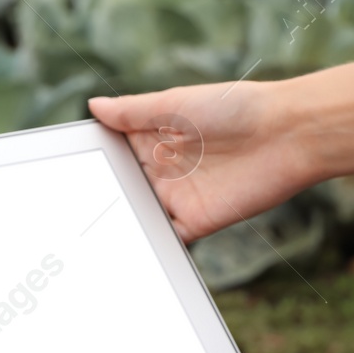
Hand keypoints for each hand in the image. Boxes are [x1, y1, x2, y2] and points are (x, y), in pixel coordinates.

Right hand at [88, 81, 317, 242]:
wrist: (288, 134)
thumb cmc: (235, 107)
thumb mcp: (175, 103)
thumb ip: (133, 111)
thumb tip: (94, 106)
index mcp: (156, 136)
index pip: (115, 151)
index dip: (94, 160)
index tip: (65, 168)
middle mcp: (164, 167)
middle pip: (123, 186)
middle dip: (101, 196)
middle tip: (67, 209)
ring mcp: (179, 196)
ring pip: (139, 214)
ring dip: (120, 222)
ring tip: (84, 237)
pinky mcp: (197, 221)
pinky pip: (166, 237)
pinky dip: (148, 244)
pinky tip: (127, 248)